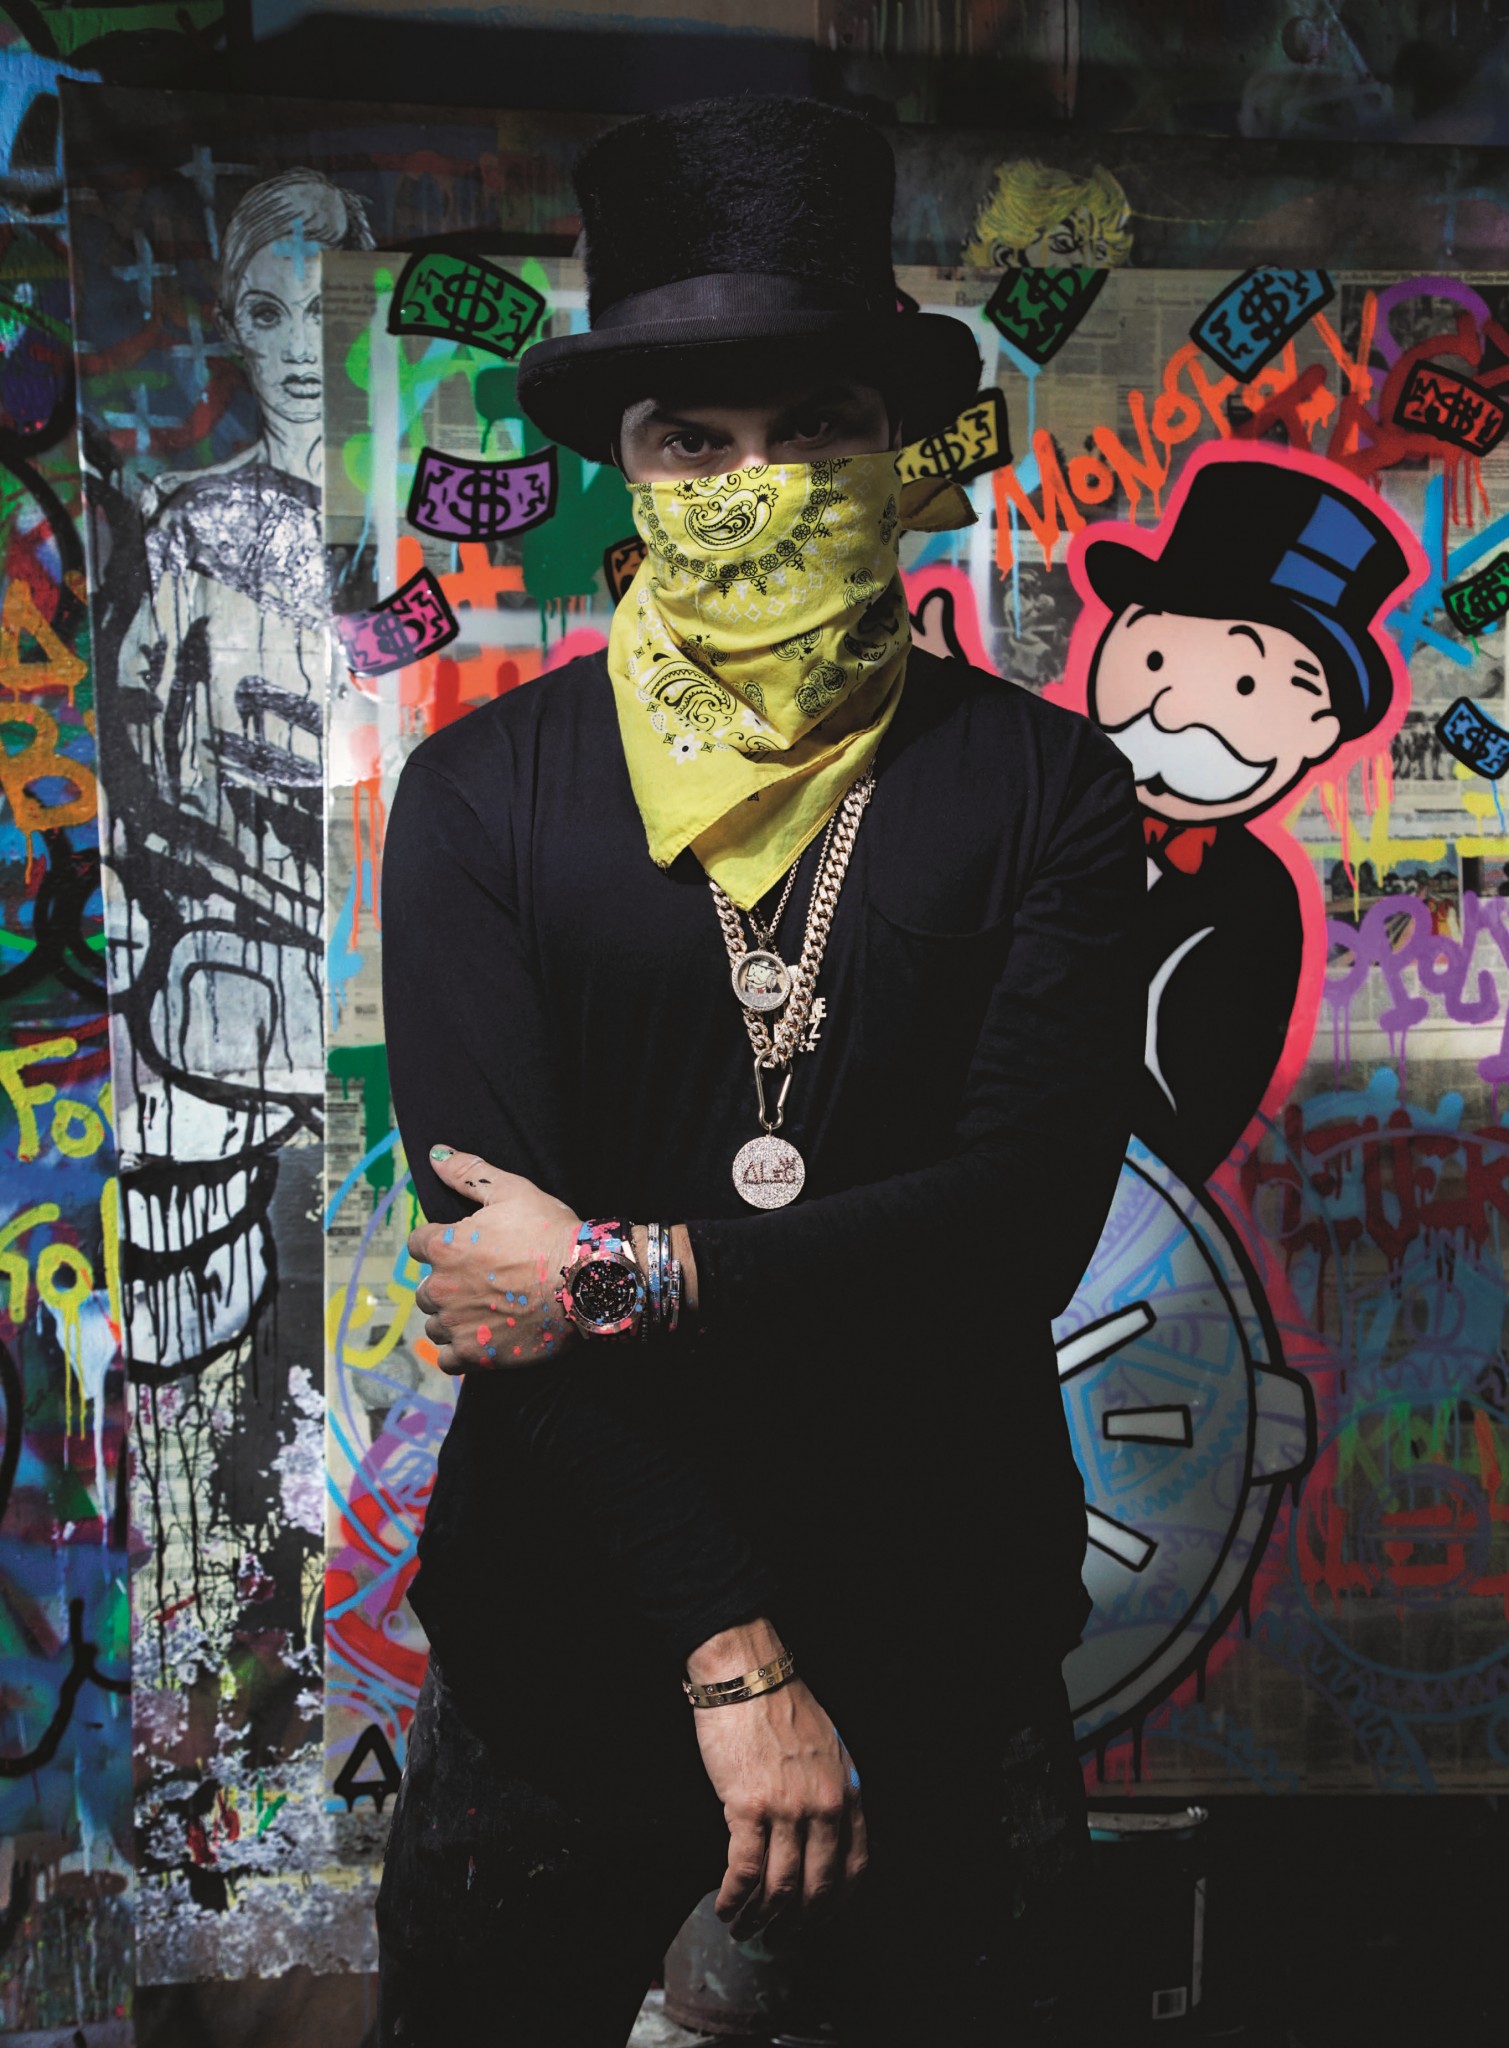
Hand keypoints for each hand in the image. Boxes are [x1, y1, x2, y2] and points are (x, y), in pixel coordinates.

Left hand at [409, 1147, 578, 1371]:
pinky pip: (448, 1358)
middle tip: (487, 1280)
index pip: (419, 1245)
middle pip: (427, 1288)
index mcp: (444, 1246)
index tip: (470, 1248)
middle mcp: (441, 1287)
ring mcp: (457, 1325)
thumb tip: (435, 1154)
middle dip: (449, 1284)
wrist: (586, 1282)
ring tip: (489, 1310)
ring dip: (453, 1318)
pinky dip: (461, 1350)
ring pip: (436, 1324)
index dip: (443, 1244)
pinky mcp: (475, 1355)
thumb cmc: (551, 1233)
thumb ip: (467, 1172)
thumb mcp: (512, 1190)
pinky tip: (484, 1338)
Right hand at [688, 1621, 867, 1942]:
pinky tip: (725, 1906)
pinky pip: (745, 1871)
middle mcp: (824, 1806)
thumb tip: (822, 1836)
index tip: (817, 1920)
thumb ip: (831, 1791)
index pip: (855, 1867)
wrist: (746, 1675)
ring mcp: (789, 1809)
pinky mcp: (749, 1807)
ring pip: (780, 1889)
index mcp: (846, 1792)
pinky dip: (734, 1898)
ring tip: (743, 1929)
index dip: (835, 1904)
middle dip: (796, 1924)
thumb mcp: (827, 1748)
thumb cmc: (780, 1705)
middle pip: (817, 1888)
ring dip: (760, 1920)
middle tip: (777, 1939)